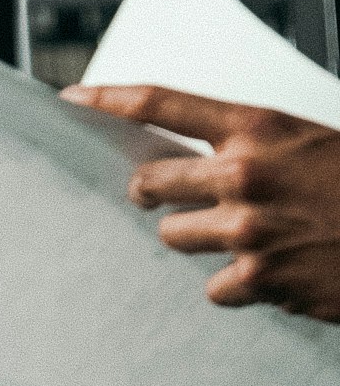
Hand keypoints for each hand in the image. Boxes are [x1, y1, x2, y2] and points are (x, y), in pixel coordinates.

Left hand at [70, 80, 339, 318]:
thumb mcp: (311, 142)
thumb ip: (256, 146)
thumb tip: (207, 159)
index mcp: (259, 127)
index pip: (164, 103)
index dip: (110, 97)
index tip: (73, 97)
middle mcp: (243, 175)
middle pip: (151, 184)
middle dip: (151, 193)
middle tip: (157, 198)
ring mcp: (247, 231)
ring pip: (176, 239)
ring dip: (198, 241)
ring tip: (243, 238)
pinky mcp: (260, 280)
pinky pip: (216, 288)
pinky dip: (239, 286)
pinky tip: (274, 274)